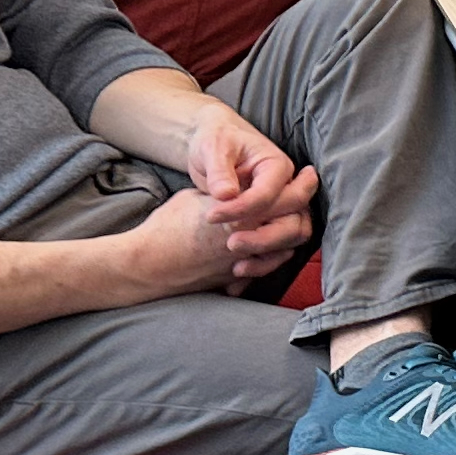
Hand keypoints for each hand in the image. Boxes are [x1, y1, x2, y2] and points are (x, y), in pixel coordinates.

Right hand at [124, 185, 310, 292]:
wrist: (148, 264)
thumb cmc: (168, 225)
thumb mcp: (197, 197)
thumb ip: (225, 193)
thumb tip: (237, 189)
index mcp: (242, 215)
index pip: (288, 199)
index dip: (303, 185)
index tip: (307, 174)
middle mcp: (250, 241)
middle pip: (297, 228)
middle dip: (303, 214)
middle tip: (302, 202)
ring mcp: (244, 263)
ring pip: (286, 251)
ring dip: (289, 236)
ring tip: (288, 220)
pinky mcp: (235, 280)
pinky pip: (265, 269)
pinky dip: (271, 257)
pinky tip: (268, 247)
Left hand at [176, 103, 314, 257]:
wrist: (214, 143)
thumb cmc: (216, 140)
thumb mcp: (213, 147)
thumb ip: (220, 171)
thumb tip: (226, 194)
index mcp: (276, 167)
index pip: (268, 195)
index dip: (241, 209)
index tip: (211, 216)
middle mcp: (286, 189)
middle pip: (292, 221)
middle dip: (263, 238)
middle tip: (229, 243)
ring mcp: (281, 208)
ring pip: (291, 239)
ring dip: (267, 255)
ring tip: (236, 267)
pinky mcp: (270, 222)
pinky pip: (276, 249)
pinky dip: (261, 264)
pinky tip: (235, 275)